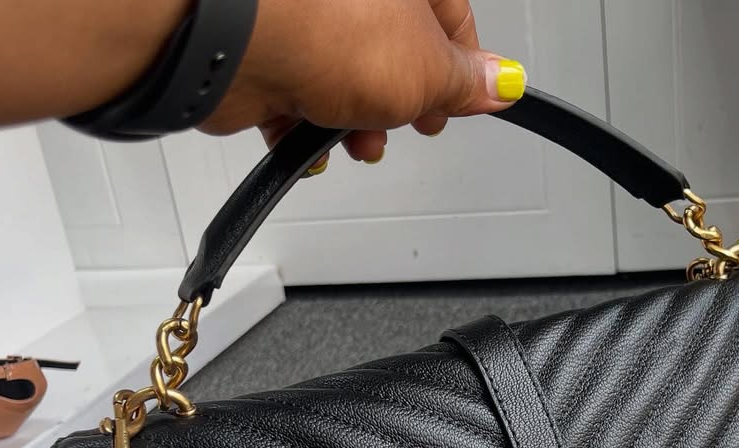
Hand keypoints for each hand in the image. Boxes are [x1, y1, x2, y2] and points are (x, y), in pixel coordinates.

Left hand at [200, 0, 526, 163]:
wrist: (239, 42)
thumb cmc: (327, 28)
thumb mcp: (428, 70)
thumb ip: (465, 82)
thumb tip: (499, 83)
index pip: (450, 17)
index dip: (462, 69)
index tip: (461, 105)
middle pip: (394, 52)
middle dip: (402, 104)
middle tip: (406, 122)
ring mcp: (304, 18)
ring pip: (343, 78)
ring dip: (355, 124)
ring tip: (356, 139)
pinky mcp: (266, 50)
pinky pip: (295, 96)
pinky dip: (304, 128)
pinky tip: (311, 139)